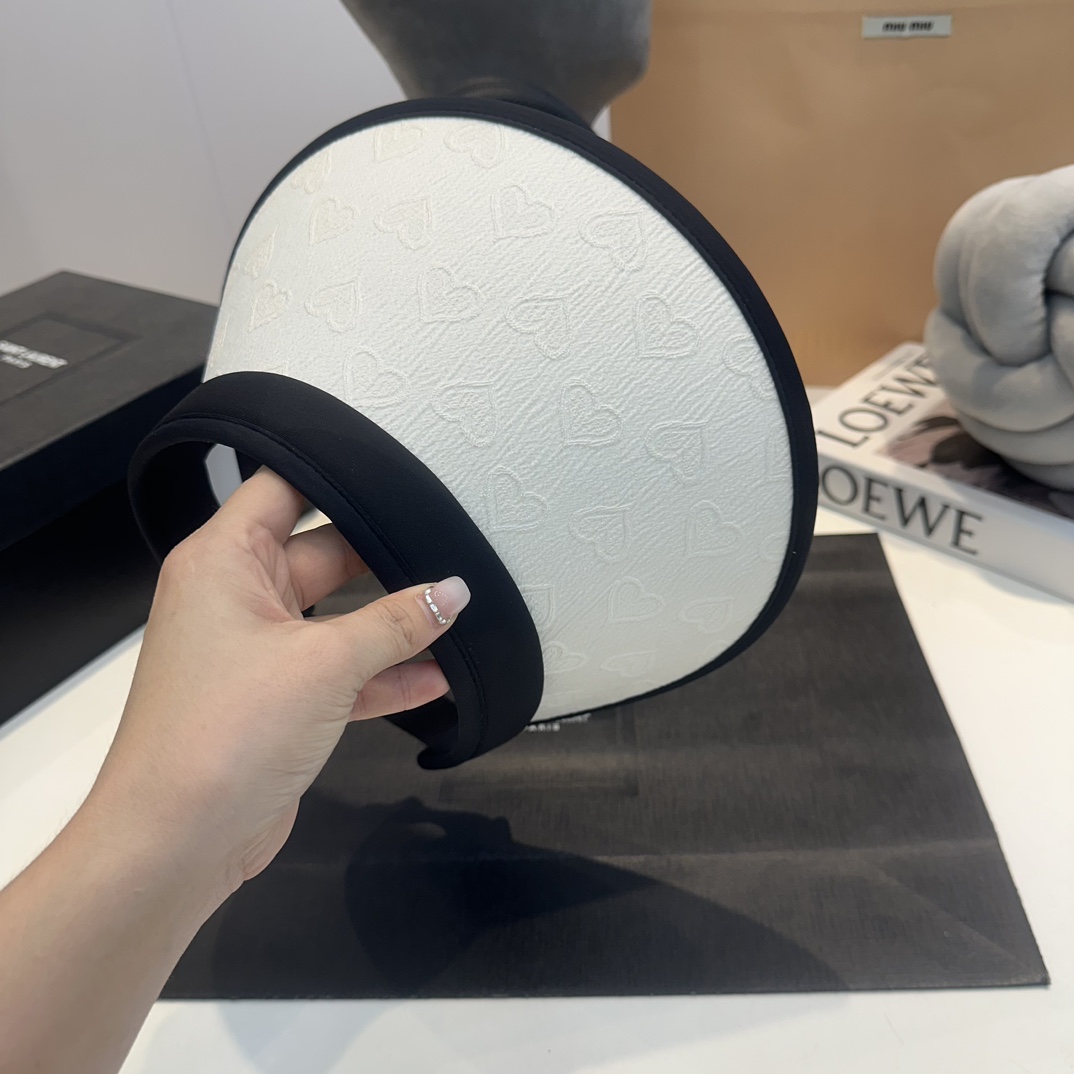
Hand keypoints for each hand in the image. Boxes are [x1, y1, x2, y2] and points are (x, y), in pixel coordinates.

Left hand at [90, 467, 469, 894]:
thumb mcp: (324, 664)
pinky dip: (381, 675)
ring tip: (455, 619)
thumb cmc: (225, 735)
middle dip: (384, 559)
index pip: (281, 488)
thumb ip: (396, 623)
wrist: (175, 843)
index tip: (399, 471)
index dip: (337, 474)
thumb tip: (452, 592)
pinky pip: (338, 671)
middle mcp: (234, 597)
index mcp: (222, 562)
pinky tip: (436, 678)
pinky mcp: (277, 701)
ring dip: (390, 627)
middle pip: (322, 553)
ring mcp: (256, 652)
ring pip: (337, 618)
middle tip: (449, 551)